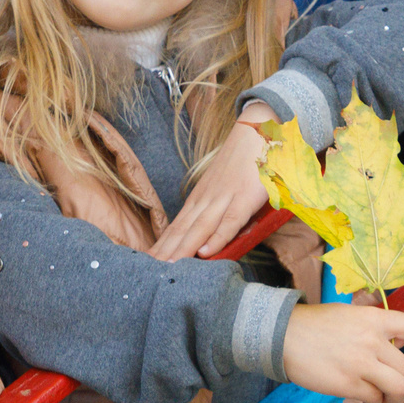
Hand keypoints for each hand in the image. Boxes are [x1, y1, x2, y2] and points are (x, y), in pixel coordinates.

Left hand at [152, 108, 274, 260]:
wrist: (256, 130)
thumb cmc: (241, 163)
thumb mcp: (222, 188)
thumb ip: (215, 211)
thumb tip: (206, 236)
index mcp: (200, 199)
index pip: (176, 226)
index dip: (162, 245)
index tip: (146, 263)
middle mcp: (206, 199)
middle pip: (182, 230)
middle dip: (165, 252)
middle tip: (149, 271)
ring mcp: (224, 197)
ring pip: (200, 228)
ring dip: (183, 248)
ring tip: (168, 267)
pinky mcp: (245, 197)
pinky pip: (230, 221)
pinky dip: (218, 237)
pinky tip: (206, 253)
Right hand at [282, 302, 403, 402]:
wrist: (282, 336)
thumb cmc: (315, 325)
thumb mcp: (350, 315)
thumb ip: (377, 327)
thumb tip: (403, 341)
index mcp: (374, 319)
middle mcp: (373, 340)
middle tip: (393, 392)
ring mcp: (361, 363)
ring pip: (397, 389)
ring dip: (394, 400)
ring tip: (381, 402)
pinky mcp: (348, 383)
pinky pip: (374, 399)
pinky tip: (364, 400)